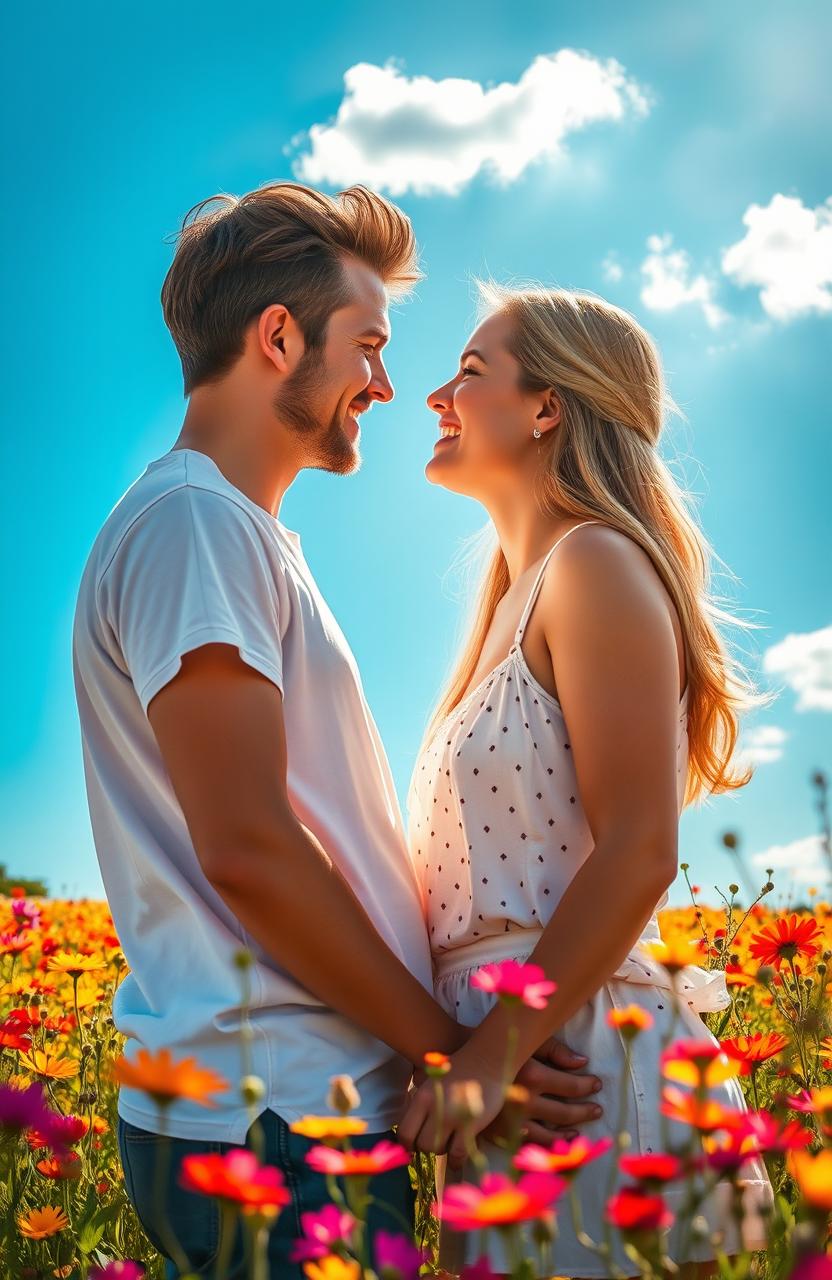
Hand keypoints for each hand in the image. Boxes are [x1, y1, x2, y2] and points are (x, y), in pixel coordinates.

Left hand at [396, 1044, 507, 1166]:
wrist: (488, 1059)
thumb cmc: (460, 1068)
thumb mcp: (432, 1080)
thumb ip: (421, 1102)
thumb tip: (412, 1127)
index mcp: (423, 1096)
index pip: (405, 1132)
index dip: (407, 1144)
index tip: (413, 1147)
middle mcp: (435, 1108)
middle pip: (421, 1144)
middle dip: (427, 1147)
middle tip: (435, 1141)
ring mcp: (453, 1117)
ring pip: (438, 1150)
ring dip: (443, 1150)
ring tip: (449, 1142)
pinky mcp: (471, 1125)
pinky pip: (458, 1153)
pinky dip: (456, 1160)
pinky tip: (457, 1159)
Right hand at [483, 1035, 602, 1147]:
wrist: (462, 1065)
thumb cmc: (499, 1048)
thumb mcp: (528, 1042)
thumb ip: (556, 1050)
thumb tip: (582, 1063)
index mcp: (533, 1075)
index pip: (571, 1086)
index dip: (588, 1085)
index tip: (597, 1084)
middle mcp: (524, 1101)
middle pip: (565, 1113)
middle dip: (585, 1111)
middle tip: (597, 1110)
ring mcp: (511, 1121)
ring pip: (550, 1135)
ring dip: (568, 1132)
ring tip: (579, 1128)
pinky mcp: (499, 1133)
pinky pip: (529, 1143)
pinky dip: (546, 1143)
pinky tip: (554, 1139)